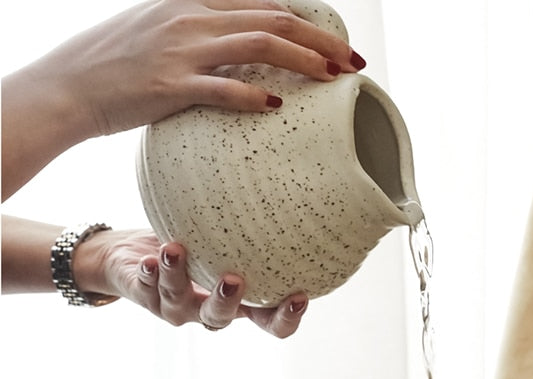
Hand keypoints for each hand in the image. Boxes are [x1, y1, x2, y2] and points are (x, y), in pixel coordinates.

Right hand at [37, 0, 364, 135]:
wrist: (68, 87)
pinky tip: (278, 105)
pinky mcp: (169, 86)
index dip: (309, 23)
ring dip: (304, 61)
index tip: (338, 46)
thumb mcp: (161, 34)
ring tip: (335, 80)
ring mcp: (181, 50)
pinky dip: (254, 95)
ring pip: (258, 43)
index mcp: (193, 3)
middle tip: (355, 65)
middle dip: (323, 42)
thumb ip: (202, 36)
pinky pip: (222, 87)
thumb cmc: (117, 67)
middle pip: (275, 19)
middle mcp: (192, 18)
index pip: (265, 3)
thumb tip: (241, 55)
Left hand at [80, 229, 307, 336]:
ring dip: (177, 278)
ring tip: (174, 250)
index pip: (269, 323)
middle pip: (220, 319)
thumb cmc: (197, 242)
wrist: (134, 254)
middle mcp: (207, 310)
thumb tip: (291, 178)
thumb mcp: (229, 236)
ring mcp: (175, 307)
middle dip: (227, 303)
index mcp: (239, 303)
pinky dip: (149, 274)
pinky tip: (150, 261)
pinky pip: (146, 288)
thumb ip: (254, 223)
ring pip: (178, 302)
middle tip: (234, 280)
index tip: (299, 297)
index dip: (286, 318)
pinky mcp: (145, 295)